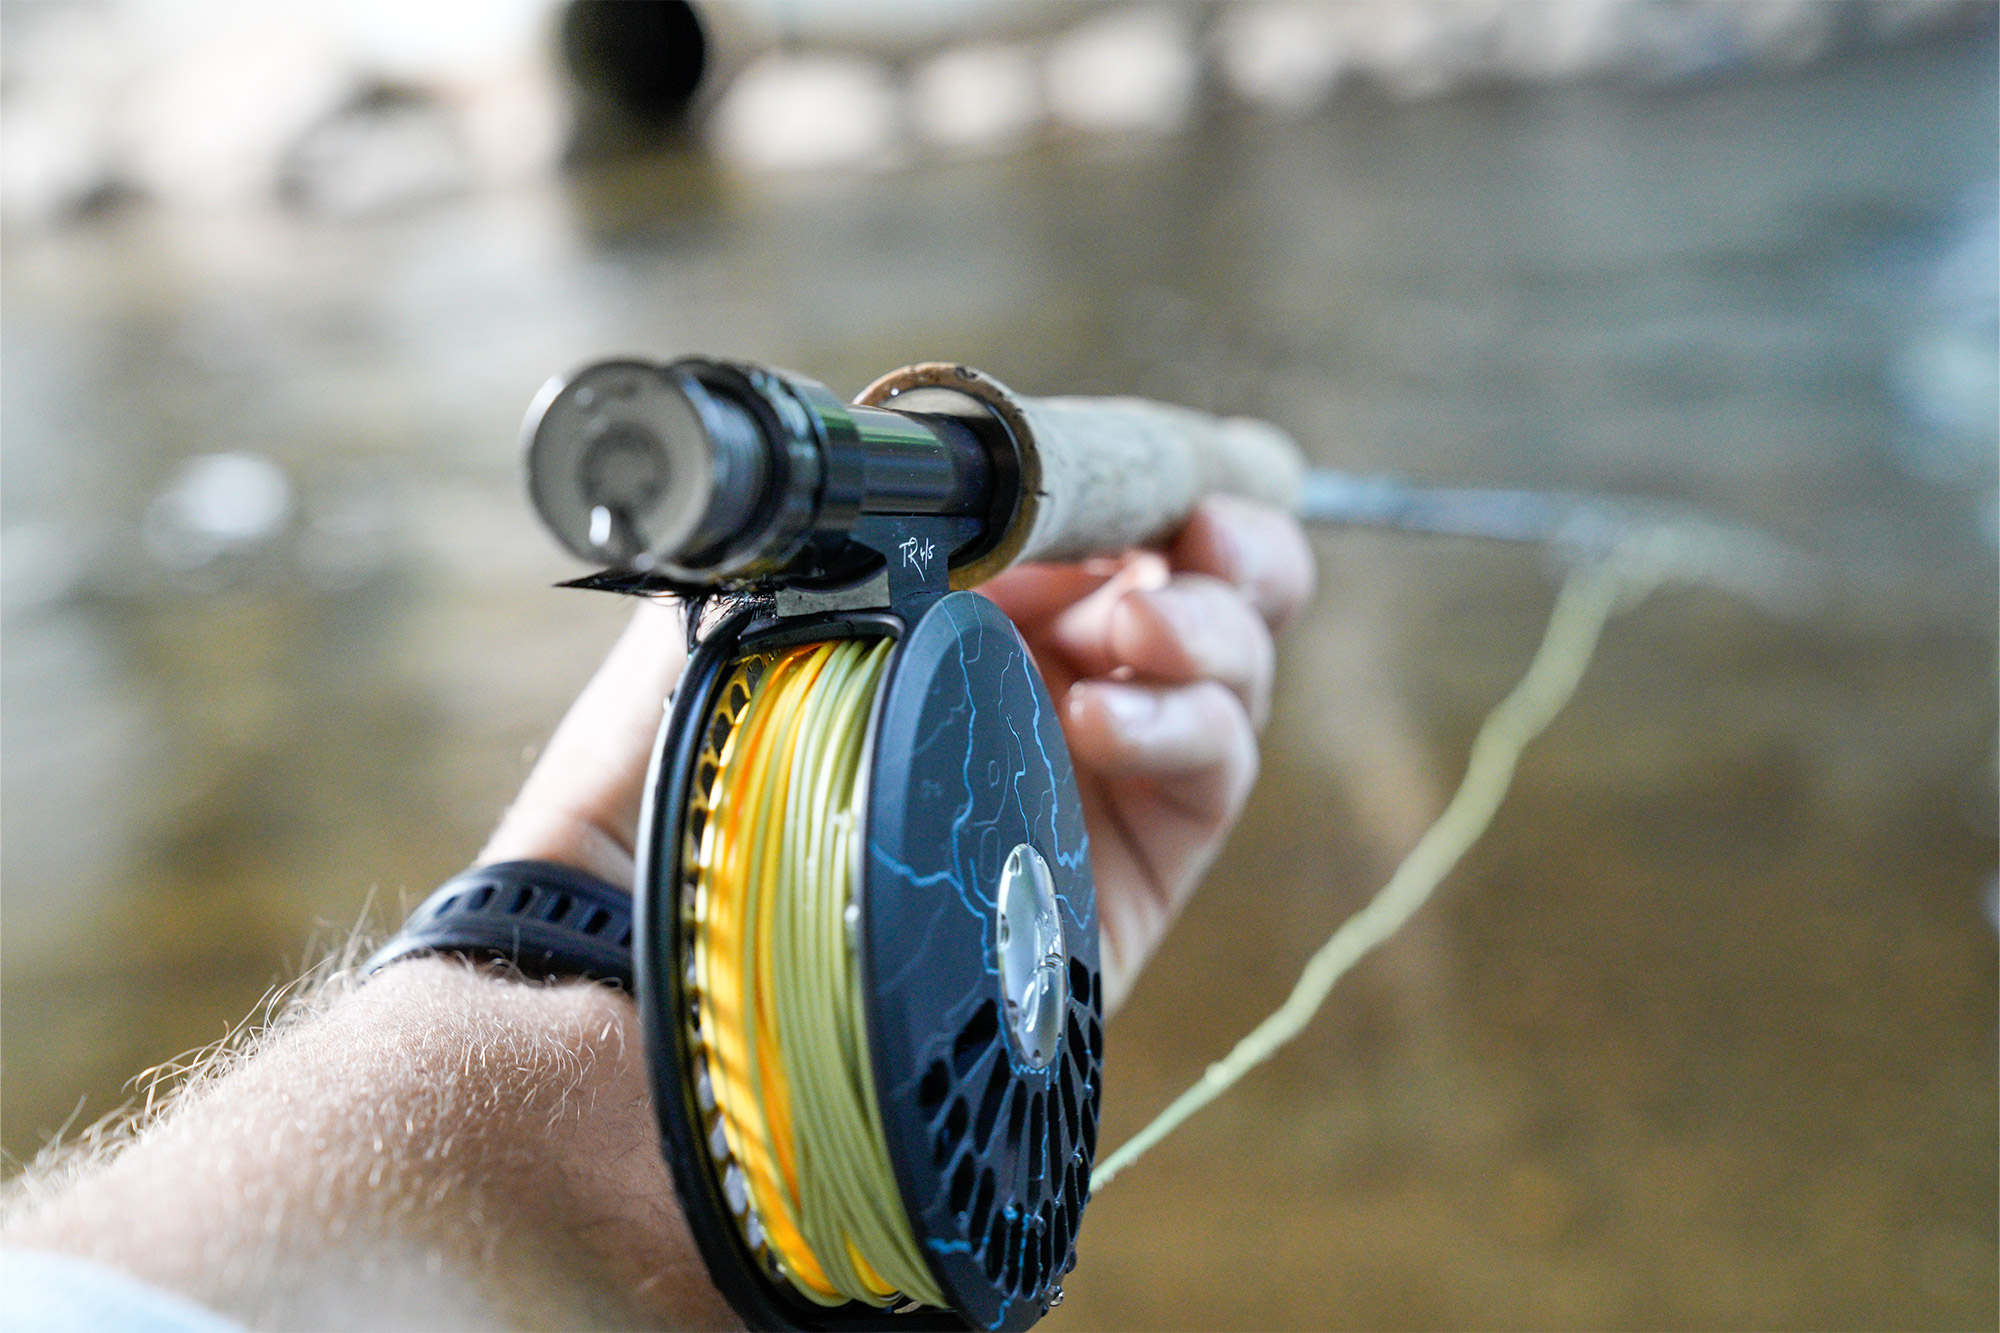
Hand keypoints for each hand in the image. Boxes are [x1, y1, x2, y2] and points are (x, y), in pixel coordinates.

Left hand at [485, 497, 1314, 1015]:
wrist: (670, 950)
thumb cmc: (688, 770)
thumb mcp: (739, 625)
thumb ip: (831, 541)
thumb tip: (910, 472)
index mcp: (964, 597)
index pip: (1102, 513)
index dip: (1156, 477)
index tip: (1162, 465)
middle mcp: (1042, 671)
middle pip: (1200, 579)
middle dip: (1228, 540)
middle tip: (1200, 537)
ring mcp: (1094, 766)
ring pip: (1228, 666)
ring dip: (1207, 626)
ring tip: (1131, 637)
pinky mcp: (1129, 865)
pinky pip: (1212, 768)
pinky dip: (1186, 723)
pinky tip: (1099, 723)